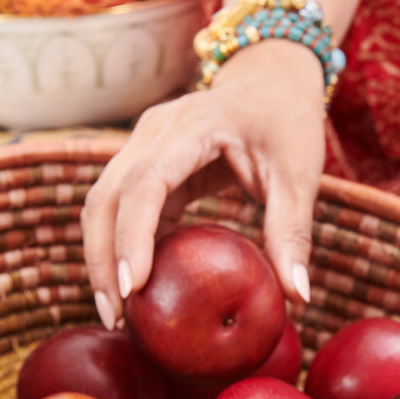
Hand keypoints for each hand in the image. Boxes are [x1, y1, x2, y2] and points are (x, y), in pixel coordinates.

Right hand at [81, 39, 326, 327]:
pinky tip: (134, 290)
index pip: (146, 183)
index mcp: (192, 125)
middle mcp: (153, 131)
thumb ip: (293, 233)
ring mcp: (141, 145)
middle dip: (102, 259)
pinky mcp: (144, 165)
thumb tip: (298, 298)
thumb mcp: (299, 176)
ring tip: (118, 314)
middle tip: (116, 317)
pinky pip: (119, 208)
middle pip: (105, 196)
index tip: (132, 287)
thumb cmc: (287, 124)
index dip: (133, 235)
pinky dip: (120, 247)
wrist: (270, 81)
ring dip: (102, 257)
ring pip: (100, 203)